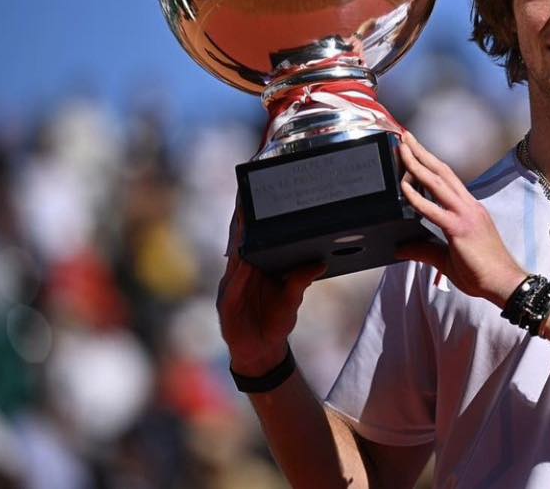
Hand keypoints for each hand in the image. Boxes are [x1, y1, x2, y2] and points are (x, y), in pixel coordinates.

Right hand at [216, 200, 326, 376]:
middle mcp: (241, 275)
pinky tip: (242, 259)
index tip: (253, 198)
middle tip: (245, 197)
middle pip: (239, 244)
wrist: (262, 352)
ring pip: (234, 259)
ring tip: (242, 219)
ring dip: (237, 240)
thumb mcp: (292, 299)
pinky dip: (238, 271)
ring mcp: (232, 288)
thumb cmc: (275, 322)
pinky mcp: (228, 304)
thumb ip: (301, 280)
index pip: (251, 240)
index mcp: (255, 269)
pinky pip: (233, 284)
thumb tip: (321, 262)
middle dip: (241, 222)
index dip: (250, 220)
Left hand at [398, 133, 526, 307]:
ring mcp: (466, 215)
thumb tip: (401, 249)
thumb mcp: (447, 259)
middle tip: (404, 137)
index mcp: (469, 210)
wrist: (505, 283)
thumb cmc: (483, 272)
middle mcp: (468, 206)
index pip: (447, 179)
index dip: (430, 163)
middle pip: (442, 171)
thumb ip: (424, 250)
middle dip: (422, 153)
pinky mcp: (461, 228)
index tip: (415, 151)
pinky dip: (418, 196)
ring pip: (438, 181)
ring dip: (418, 163)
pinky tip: (404, 186)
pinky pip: (435, 209)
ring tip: (402, 149)